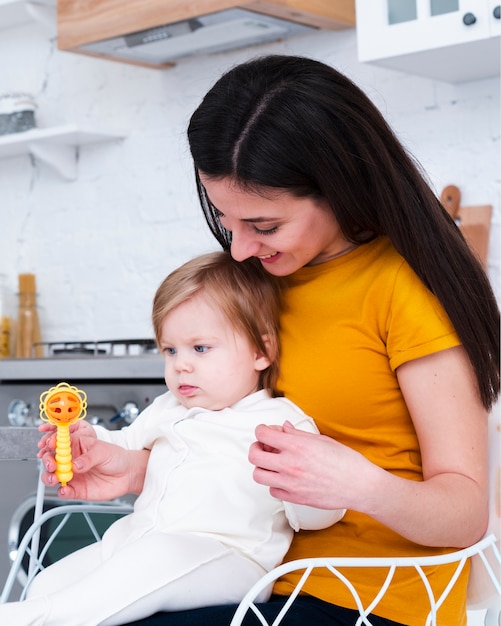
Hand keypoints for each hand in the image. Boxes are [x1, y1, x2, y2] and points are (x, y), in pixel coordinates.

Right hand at [38, 423, 148, 500]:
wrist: (127, 474)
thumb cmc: (116, 457)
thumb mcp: (103, 451)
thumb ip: (89, 457)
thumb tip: (75, 465)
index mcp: (76, 446)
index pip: (59, 443)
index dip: (52, 444)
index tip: (50, 445)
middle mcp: (71, 461)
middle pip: (51, 460)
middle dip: (47, 462)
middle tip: (52, 465)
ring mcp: (72, 475)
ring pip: (52, 476)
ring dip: (49, 477)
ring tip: (55, 478)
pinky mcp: (76, 489)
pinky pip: (64, 492)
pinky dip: (61, 492)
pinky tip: (65, 489)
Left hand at [249, 420, 375, 510]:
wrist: (359, 485)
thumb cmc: (346, 461)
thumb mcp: (321, 440)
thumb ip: (298, 434)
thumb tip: (283, 428)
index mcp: (296, 446)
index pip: (263, 434)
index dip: (261, 430)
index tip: (264, 431)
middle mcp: (290, 465)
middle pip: (254, 456)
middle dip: (256, 448)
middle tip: (263, 446)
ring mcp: (290, 483)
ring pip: (258, 475)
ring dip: (262, 467)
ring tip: (272, 463)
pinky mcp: (294, 498)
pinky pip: (272, 490)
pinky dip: (274, 483)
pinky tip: (284, 478)